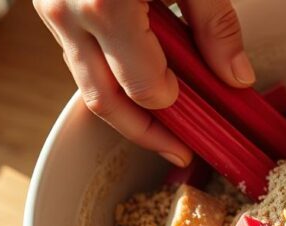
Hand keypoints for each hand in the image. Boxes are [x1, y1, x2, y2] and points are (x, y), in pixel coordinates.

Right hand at [34, 0, 255, 165]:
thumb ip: (214, 23)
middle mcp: (67, 13)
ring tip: (164, 121)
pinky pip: (78, 53)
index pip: (143, 88)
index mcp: (104, 6)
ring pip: (86, 81)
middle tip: (180, 151)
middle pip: (104, 101)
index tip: (200, 111)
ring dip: (124, 106)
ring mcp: (50, 7)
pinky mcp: (48, 1)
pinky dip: (108, 72)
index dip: (174, 106)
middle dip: (145, 133)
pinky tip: (139, 72)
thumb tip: (236, 78)